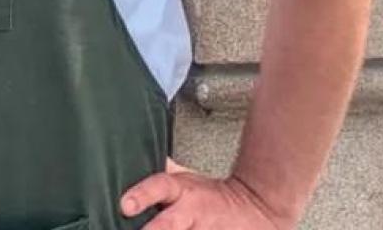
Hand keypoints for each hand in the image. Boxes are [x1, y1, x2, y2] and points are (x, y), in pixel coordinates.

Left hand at [120, 159, 292, 229]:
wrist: (256, 208)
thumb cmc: (212, 195)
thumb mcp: (185, 180)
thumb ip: (161, 179)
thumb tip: (130, 160)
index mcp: (182, 191)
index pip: (159, 187)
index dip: (141, 196)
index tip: (126, 206)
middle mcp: (191, 214)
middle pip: (168, 225)